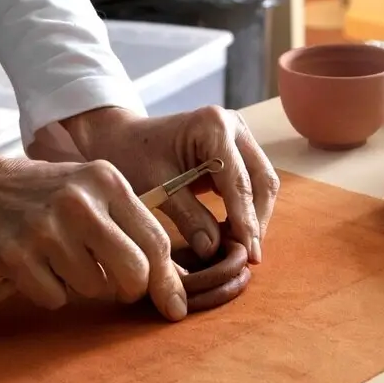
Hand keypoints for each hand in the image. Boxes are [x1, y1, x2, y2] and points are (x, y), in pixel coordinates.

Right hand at [0, 144, 186, 320]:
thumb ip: (132, 228)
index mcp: (106, 181)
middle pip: (133, 272)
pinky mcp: (16, 255)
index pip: (155, 241)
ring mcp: (45, 229)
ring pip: (93, 289)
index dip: (167, 280)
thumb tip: (174, 282)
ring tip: (61, 260)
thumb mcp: (93, 192)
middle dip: (130, 290)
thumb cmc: (45, 194)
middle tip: (115, 286)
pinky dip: (49, 292)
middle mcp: (79, 202)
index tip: (173, 305)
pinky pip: (55, 299)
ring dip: (82, 287)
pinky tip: (36, 266)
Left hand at [54, 106, 278, 263]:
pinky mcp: (236, 149)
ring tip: (241, 248)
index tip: (250, 255)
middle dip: (256, 221)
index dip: (246, 223)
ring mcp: (238, 136)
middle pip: (262, 180)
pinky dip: (246, 209)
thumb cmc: (132, 157)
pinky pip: (252, 183)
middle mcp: (232, 125)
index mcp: (213, 126)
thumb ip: (188, 217)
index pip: (238, 183)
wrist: (121, 138)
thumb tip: (214, 250)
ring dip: (255, 217)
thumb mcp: (156, 187)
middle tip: (248, 257)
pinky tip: (233, 234)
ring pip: (262, 183)